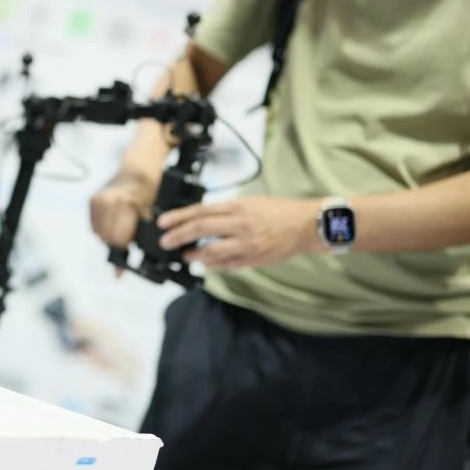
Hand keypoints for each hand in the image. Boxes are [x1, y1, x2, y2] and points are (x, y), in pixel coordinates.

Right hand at [89, 172, 157, 275]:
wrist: (138, 169)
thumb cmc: (148, 190)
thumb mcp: (150, 215)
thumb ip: (137, 240)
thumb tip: (118, 272)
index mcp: (124, 204)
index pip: (117, 240)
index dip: (125, 248)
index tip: (132, 248)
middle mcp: (107, 201)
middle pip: (107, 239)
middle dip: (118, 244)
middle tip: (129, 239)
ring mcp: (97, 201)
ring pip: (99, 234)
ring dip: (109, 237)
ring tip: (123, 230)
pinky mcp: (91, 201)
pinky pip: (94, 226)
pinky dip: (103, 230)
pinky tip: (114, 224)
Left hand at [158, 197, 320, 270]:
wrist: (306, 225)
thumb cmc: (277, 211)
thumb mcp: (249, 203)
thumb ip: (225, 212)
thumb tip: (199, 220)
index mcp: (237, 207)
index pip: (200, 211)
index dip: (178, 218)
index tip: (163, 223)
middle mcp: (240, 224)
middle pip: (200, 230)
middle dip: (178, 237)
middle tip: (165, 242)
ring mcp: (247, 244)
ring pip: (212, 252)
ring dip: (195, 256)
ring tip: (186, 256)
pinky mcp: (254, 259)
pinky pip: (228, 265)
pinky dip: (214, 266)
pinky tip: (206, 264)